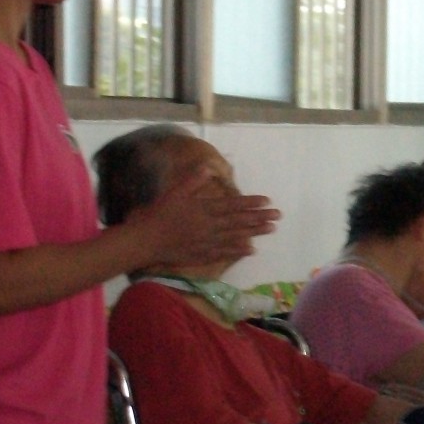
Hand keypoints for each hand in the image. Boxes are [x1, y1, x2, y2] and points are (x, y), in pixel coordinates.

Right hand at [134, 166, 279, 268]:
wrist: (145, 241)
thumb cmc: (158, 214)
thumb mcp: (174, 192)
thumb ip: (192, 180)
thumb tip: (208, 168)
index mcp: (204, 208)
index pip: (232, 204)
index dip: (251, 203)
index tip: (267, 201)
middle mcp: (210, 225)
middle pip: (239, 221)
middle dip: (260, 217)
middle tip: (278, 215)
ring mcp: (208, 242)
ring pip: (236, 236)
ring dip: (255, 232)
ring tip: (271, 229)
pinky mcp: (203, 255)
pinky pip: (225, 253)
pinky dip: (238, 251)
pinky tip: (252, 250)